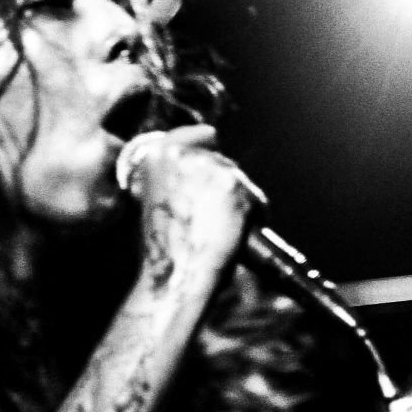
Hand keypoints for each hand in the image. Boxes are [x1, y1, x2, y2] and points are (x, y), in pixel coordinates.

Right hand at [117, 126, 258, 285]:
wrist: (176, 275)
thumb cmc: (164, 252)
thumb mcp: (155, 204)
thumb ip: (175, 179)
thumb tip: (205, 162)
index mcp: (155, 156)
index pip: (193, 136)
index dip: (205, 144)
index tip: (212, 144)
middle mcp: (182, 153)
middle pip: (219, 159)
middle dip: (221, 184)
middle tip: (211, 217)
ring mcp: (209, 167)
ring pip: (238, 179)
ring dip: (237, 202)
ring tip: (221, 231)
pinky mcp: (234, 186)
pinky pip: (257, 199)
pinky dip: (254, 217)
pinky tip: (238, 236)